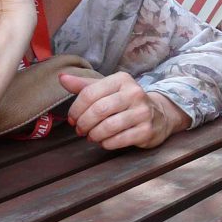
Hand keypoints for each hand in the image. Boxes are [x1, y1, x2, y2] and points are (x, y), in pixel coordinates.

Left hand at [59, 72, 189, 149]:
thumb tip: (61, 78)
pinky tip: (105, 141)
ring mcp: (142, 112)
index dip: (75, 109)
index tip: (72, 119)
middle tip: (80, 130)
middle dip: (83, 123)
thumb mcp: (107, 89)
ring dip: (94, 135)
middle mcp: (134, 93)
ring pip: (108, 127)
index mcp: (122, 79)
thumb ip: (84, 85)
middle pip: (98, 110)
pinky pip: (118, 140)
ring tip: (92, 136)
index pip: (90, 93)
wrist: (159, 114)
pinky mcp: (146, 130)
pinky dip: (106, 143)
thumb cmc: (125, 102)